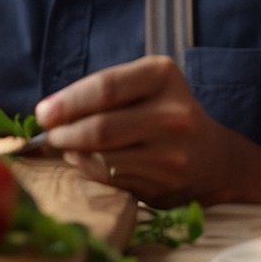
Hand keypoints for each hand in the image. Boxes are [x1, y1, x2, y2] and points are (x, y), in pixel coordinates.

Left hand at [36, 56, 253, 206]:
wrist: (217, 160)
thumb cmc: (168, 113)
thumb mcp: (147, 85)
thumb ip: (105, 91)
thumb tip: (51, 113)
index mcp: (163, 76)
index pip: (105, 88)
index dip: (67, 102)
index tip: (43, 112)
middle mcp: (173, 114)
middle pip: (100, 128)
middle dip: (63, 133)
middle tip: (49, 134)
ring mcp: (171, 154)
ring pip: (102, 158)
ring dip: (74, 153)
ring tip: (68, 145)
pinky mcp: (164, 185)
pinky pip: (110, 179)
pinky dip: (89, 170)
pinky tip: (88, 160)